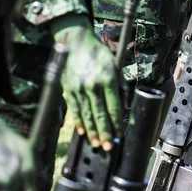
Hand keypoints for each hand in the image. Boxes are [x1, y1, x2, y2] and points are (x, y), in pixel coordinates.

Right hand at [51, 16, 122, 150]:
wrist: (76, 43)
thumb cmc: (99, 55)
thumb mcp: (115, 66)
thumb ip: (120, 85)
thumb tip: (123, 105)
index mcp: (107, 79)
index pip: (113, 106)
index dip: (116, 122)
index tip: (119, 135)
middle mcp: (92, 85)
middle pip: (99, 114)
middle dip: (104, 132)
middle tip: (108, 147)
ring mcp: (78, 88)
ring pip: (86, 115)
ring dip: (92, 131)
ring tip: (96, 144)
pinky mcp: (68, 89)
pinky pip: (74, 109)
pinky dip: (79, 122)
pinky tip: (83, 132)